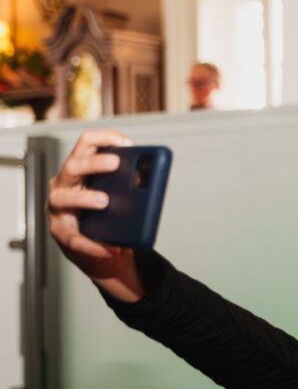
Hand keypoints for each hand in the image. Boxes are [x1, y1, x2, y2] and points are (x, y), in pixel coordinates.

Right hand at [47, 130, 141, 299]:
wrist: (97, 246)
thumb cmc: (107, 213)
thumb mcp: (119, 195)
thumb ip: (130, 184)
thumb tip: (148, 176)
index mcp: (81, 168)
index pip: (86, 143)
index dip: (105, 138)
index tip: (127, 143)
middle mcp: (64, 183)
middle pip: (73, 165)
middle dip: (94, 162)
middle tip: (116, 163)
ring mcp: (58, 207)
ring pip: (62, 197)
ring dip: (84, 197)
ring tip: (105, 201)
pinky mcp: (59, 231)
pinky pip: (73, 238)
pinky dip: (93, 244)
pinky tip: (113, 249)